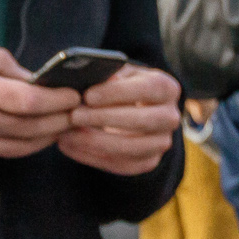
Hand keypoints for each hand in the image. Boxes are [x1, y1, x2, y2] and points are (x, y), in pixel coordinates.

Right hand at [0, 41, 79, 171]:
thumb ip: (3, 63)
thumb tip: (35, 79)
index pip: (29, 100)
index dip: (57, 99)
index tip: (73, 94)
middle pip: (32, 127)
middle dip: (61, 119)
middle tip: (76, 110)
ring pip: (24, 147)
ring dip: (49, 136)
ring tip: (62, 123)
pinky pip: (4, 155)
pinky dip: (23, 146)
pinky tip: (33, 134)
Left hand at [59, 63, 183, 176]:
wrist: (131, 109)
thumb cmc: (119, 86)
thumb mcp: (116, 74)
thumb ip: (108, 76)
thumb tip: (91, 79)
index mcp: (167, 88)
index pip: (148, 89)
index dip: (117, 93)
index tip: (88, 95)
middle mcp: (171, 117)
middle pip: (143, 120)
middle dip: (104, 119)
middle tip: (74, 116)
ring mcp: (162, 142)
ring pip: (132, 147)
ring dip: (96, 142)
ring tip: (67, 134)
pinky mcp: (148, 162)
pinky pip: (121, 164)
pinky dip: (92, 157)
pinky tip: (70, 146)